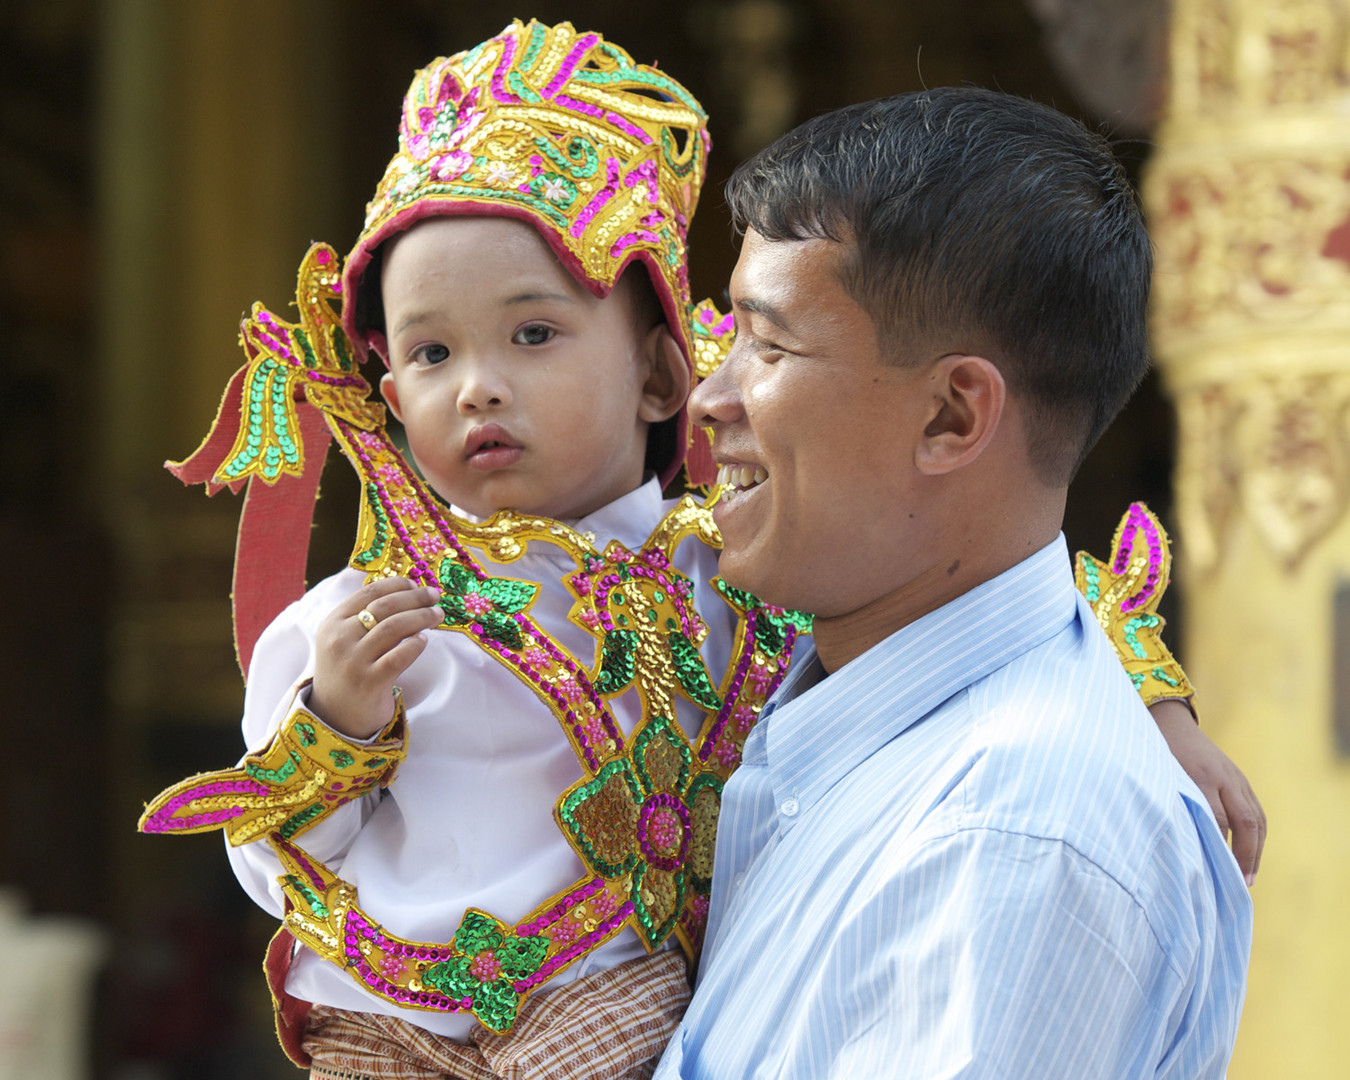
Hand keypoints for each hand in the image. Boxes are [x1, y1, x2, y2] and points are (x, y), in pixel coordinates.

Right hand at [309, 577, 443, 738]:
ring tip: (437, 615)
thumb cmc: (348, 670)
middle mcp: (339, 639)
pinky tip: (424, 640)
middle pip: (385, 607)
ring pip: (395, 627)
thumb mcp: (344, 638)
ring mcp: (353, 662)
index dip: (397, 585)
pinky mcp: (369, 683)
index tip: (416, 584)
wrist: (336, 715)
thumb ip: (364, 615)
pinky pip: (398, 657)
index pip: (369, 593)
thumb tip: (403, 590)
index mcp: (333, 622)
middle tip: (434, 597)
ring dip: (422, 617)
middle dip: (415, 598)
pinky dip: (415, 645)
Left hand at [1148, 699, 1265, 885]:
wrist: (1171, 723)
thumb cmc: (1156, 755)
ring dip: (1255, 851)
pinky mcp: (1241, 779)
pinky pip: (1257, 811)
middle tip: (1240, 885)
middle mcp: (1224, 777)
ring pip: (1256, 819)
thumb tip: (1175, 846)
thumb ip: (1169, 805)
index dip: (1218, 849)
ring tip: (1248, 878)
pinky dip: (1258, 836)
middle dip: (1244, 856)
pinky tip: (1251, 856)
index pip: (1217, 820)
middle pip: (1245, 822)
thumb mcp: (1157, 777)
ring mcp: (1236, 777)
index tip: (1213, 876)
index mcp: (1199, 776)